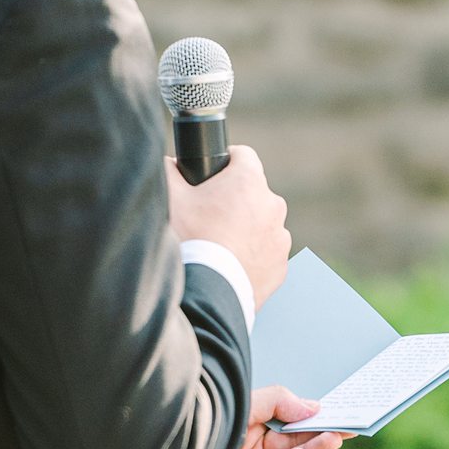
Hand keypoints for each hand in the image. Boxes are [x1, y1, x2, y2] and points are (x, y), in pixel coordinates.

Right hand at [168, 146, 289, 304]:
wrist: (206, 293)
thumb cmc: (188, 240)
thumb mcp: (170, 197)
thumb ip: (168, 170)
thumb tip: (169, 163)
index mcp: (249, 182)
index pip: (243, 155)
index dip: (226, 162)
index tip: (212, 176)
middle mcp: (272, 206)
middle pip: (253, 193)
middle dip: (234, 200)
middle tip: (208, 218)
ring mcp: (280, 238)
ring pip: (261, 225)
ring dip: (246, 230)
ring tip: (218, 246)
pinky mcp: (280, 267)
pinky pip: (266, 254)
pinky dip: (252, 257)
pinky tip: (229, 266)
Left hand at [184, 386, 343, 448]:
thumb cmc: (194, 430)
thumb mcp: (238, 406)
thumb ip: (275, 403)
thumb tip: (313, 408)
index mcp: (247, 436)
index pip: (289, 428)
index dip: (315, 421)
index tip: (340, 413)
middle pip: (292, 448)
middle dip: (320, 437)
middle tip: (348, 427)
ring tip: (334, 438)